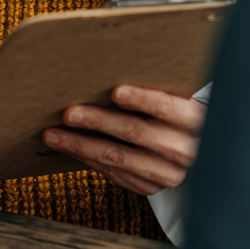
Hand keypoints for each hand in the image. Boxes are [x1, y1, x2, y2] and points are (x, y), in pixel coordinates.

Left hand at [42, 86, 204, 195]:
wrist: (195, 149)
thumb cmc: (174, 109)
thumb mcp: (175, 94)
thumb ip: (153, 83)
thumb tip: (106, 62)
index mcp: (192, 119)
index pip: (167, 106)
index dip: (142, 99)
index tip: (116, 91)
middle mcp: (183, 149)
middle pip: (135, 132)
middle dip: (98, 122)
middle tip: (68, 113)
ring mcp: (166, 172)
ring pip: (118, 158)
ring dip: (81, 145)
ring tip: (54, 134)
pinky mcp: (149, 186)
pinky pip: (113, 173)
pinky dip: (86, 159)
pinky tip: (68, 147)